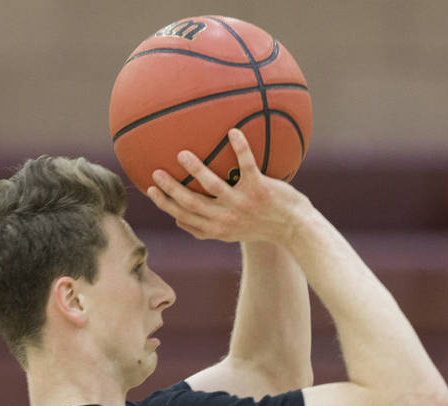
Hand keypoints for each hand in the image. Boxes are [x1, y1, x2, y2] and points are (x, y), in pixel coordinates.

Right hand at [145, 128, 311, 245]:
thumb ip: (210, 227)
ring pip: (213, 185)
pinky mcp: (260, 189)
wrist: (297, 229)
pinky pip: (247, 164)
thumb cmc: (265, 227)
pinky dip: (240, 147)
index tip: (151, 190)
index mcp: (218, 229)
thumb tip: (180, 221)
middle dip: (170, 188)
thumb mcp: (234, 233)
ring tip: (182, 154)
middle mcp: (228, 219)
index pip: (185, 218)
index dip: (166, 205)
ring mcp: (243, 204)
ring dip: (195, 169)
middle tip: (156, 171)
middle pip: (191, 203)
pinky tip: (233, 131)